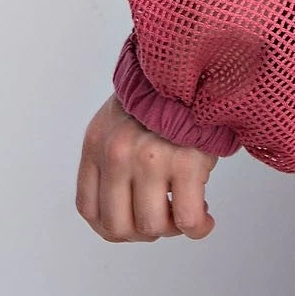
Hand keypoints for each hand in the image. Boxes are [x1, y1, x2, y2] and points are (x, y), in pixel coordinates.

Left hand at [76, 94, 218, 241]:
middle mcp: (117, 155)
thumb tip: (128, 204)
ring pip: (152, 226)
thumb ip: (113, 156)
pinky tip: (205, 220)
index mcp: (96, 144)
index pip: (90, 209)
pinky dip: (197, 228)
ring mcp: (150, 160)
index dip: (114, 227)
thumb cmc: (163, 94)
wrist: (196, 64)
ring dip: (171, 229)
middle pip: (118, 226)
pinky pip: (187, 219)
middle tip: (165, 218)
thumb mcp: (119, 119)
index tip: (135, 223)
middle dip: (144, 231)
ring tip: (186, 213)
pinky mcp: (186, 162)